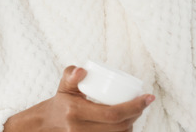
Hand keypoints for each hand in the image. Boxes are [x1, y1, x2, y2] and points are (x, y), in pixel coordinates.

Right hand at [4, 65, 153, 131]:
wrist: (47, 123)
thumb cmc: (61, 101)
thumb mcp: (64, 85)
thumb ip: (71, 74)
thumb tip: (83, 70)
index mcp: (75, 113)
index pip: (112, 114)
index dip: (134, 107)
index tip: (148, 97)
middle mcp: (79, 129)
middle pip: (118, 127)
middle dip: (136, 115)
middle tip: (143, 103)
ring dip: (131, 125)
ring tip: (136, 111)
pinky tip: (128, 124)